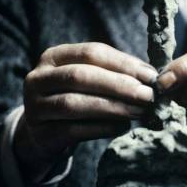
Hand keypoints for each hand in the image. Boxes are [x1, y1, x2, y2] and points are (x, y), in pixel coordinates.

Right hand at [15, 43, 156, 181]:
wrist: (43, 134)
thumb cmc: (74, 99)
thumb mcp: (86, 80)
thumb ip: (113, 73)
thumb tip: (151, 77)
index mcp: (53, 56)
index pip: (91, 52)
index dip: (123, 63)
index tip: (151, 75)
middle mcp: (38, 78)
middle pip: (82, 76)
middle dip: (119, 85)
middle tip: (148, 95)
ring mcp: (35, 106)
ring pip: (75, 103)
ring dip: (113, 107)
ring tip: (139, 111)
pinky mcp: (40, 133)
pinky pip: (74, 130)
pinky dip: (102, 128)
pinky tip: (122, 126)